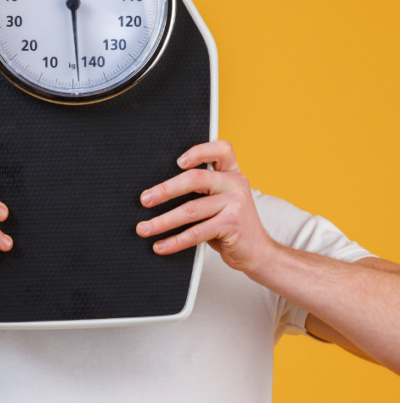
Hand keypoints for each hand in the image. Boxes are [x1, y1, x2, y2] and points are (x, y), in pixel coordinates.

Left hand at [135, 140, 273, 273]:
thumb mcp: (220, 202)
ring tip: (144, 229)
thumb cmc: (230, 225)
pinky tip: (160, 246)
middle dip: (165, 190)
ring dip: (162, 221)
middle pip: (195, 179)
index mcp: (232, 173)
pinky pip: (196, 232)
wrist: (258, 253)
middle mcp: (235, 184)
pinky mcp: (232, 225)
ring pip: (190, 209)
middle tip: (145, 200)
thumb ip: (201, 192)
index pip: (221, 150)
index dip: (199, 151)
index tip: (177, 162)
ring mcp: (236, 204)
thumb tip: (157, 194)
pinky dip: (175, 241)